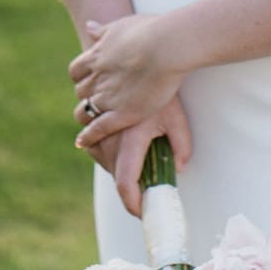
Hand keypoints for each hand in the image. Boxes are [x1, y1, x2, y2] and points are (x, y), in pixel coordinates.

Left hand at [70, 14, 184, 148]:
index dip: (83, 76)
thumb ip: (104, 30)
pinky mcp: (121, 114)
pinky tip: (83, 141)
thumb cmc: (151, 31)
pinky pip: (97, 128)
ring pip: (85, 111)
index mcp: (97, 56)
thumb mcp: (122, 25)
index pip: (77, 71)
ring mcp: (107, 97)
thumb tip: (89, 27)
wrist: (166, 46)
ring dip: (86, 115)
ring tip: (89, 121)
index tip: (90, 78)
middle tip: (96, 98)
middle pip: (81, 91)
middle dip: (87, 94)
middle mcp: (97, 78)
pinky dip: (88, 136)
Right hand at [74, 93, 193, 217]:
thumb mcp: (177, 118)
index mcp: (130, 140)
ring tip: (138, 151)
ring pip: (103, 161)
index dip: (132, 204)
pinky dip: (106, 150)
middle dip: (131, 183)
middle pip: (116, 175)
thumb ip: (181, 145)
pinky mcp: (89, 121)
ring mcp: (96, 130)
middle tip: (150, 181)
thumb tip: (178, 169)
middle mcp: (109, 138)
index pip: (125, 184)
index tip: (142, 212)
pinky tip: (123, 138)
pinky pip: (93, 146)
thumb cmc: (160, 87)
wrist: (140, 58)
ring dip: (118, 165)